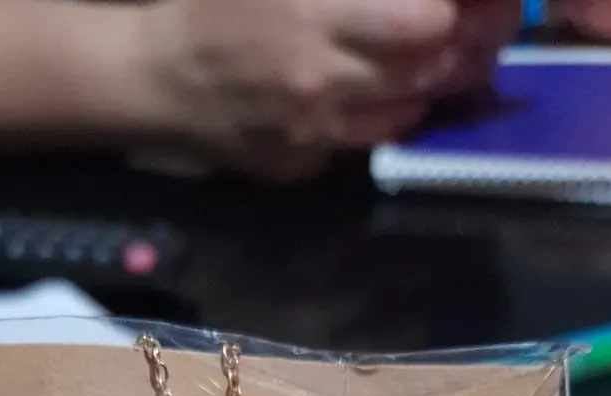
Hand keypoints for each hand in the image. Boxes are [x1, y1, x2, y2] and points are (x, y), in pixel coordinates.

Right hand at [144, 0, 459, 176]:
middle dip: (448, 52)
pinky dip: (379, 120)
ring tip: (418, 65)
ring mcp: (316, 131)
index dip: (447, 14)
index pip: (422, 23)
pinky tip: (370, 98)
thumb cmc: (213, 6)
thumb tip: (417, 0)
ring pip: (404, 116)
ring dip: (420, 90)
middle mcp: (324, 78)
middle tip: (453, 34)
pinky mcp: (305, 164)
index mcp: (315, 13)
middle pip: (424, 73)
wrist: (157, 81)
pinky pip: (365, 144)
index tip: (449, 6)